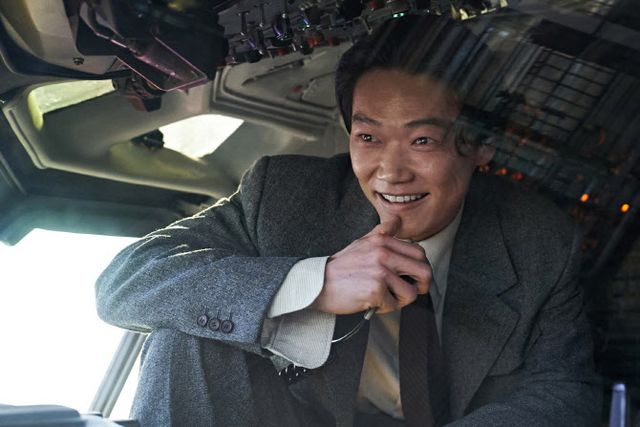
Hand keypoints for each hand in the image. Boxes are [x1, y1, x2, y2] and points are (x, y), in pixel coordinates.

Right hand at [312, 216, 431, 314]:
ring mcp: (380, 271)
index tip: (413, 277)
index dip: (420, 267)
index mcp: (383, 240)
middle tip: (409, 291)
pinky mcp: (376, 290)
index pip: (419, 253)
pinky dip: (384, 308)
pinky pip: (394, 305)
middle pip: (424, 272)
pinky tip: (371, 302)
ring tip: (384, 297)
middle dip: (421, 286)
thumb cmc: (341, 267)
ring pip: (411, 293)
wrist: (318, 283)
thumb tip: (398, 220)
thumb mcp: (362, 242)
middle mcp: (384, 253)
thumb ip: (382, 232)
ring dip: (400, 300)